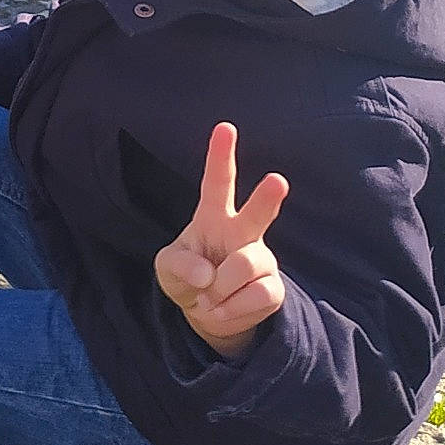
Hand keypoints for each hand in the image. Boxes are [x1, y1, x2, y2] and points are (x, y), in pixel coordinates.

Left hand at [154, 123, 287, 358]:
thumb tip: (208, 274)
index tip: (224, 128)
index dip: (220, 155)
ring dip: (219, 288)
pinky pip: (255, 295)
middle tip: (277, 181)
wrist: (208, 316)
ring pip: (245, 265)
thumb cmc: (188, 278)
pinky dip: (230, 309)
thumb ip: (179, 265)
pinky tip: (223, 309)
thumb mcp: (167, 269)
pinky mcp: (273, 287)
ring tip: (209, 297)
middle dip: (268, 197)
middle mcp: (242, 231)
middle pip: (256, 212)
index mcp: (213, 216)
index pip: (216, 181)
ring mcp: (262, 258)